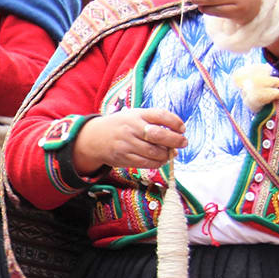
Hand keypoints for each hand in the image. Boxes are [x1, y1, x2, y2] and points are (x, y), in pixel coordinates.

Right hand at [72, 108, 186, 175]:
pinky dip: (158, 163)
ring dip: (167, 154)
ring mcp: (127, 144)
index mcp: (136, 114)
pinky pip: (147, 163)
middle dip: (175, 140)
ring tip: (171, 153)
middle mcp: (132, 128)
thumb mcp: (134, 116)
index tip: (182, 128)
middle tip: (183, 142)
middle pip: (159, 135)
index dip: (175, 122)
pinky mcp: (125, 158)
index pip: (160, 115)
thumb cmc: (121, 126)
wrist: (95, 137)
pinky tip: (161, 160)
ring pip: (154, 152)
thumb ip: (153, 122)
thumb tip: (177, 135)